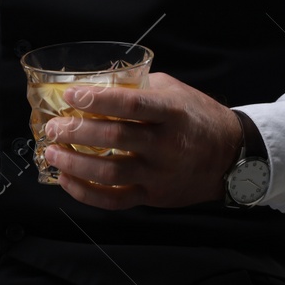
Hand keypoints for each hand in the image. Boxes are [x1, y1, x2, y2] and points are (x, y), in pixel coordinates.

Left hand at [42, 72, 244, 209]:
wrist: (231, 157)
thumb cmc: (199, 118)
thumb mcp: (176, 92)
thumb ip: (141, 87)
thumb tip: (100, 83)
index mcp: (172, 113)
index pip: (131, 104)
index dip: (98, 99)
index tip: (71, 95)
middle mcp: (166, 145)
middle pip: (115, 137)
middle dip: (78, 130)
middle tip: (54, 126)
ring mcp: (159, 174)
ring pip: (111, 173)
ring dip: (76, 163)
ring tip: (53, 153)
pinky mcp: (154, 197)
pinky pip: (115, 200)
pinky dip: (86, 193)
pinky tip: (67, 180)